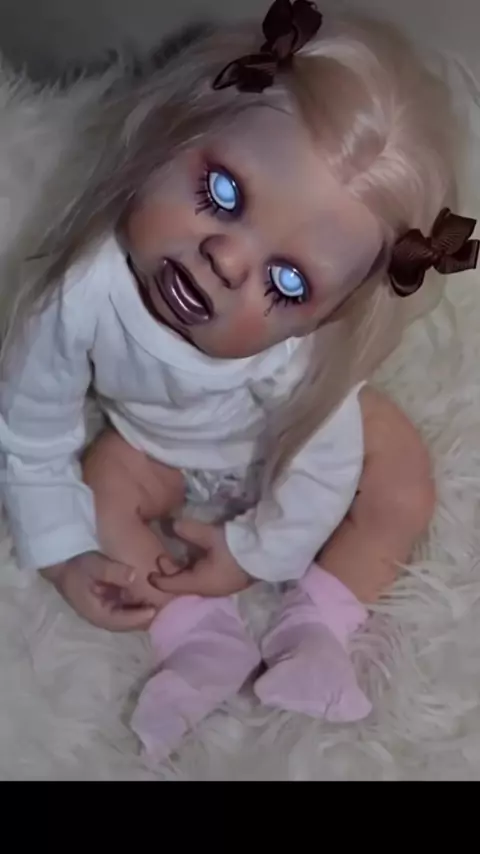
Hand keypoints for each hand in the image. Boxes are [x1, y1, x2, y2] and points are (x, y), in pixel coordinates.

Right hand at [41, 551, 155, 630]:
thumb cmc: (77, 565)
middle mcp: (102, 616)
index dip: (137, 618)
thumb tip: (134, 575)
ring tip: (165, 604)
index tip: (153, 611)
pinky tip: (153, 596)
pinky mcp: (110, 603)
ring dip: (144, 611)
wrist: (63, 564)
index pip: (119, 621)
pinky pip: (127, 607)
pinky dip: (139, 604)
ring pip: (129, 616)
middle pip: (128, 623)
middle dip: (145, 617)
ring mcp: (107, 610)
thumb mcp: (93, 565)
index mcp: (96, 612)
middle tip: (167, 609)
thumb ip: (112, 571)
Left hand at [151, 520, 252, 596]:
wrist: (267, 552)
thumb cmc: (236, 547)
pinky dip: (196, 569)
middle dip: (172, 573)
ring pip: (196, 581)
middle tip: (161, 557)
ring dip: (184, 570)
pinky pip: (206, 578)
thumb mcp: (210, 535)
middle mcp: (210, 590)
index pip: (174, 585)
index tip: (148, 573)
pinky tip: (195, 557)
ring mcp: (221, 586)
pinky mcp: (230, 580)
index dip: (160, 580)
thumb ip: (189, 530)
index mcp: (201, 584)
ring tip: (177, 556)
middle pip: (184, 584)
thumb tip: (173, 524)